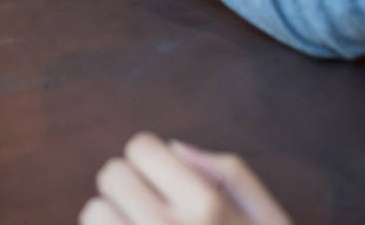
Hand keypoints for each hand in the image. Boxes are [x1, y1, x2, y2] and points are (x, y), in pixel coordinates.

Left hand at [80, 134, 289, 224]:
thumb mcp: (271, 221)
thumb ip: (232, 174)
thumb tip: (175, 147)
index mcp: (207, 207)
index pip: (141, 147)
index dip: (150, 159)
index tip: (161, 178)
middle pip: (112, 175)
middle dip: (128, 186)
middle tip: (149, 208)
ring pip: (94, 212)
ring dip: (111, 219)